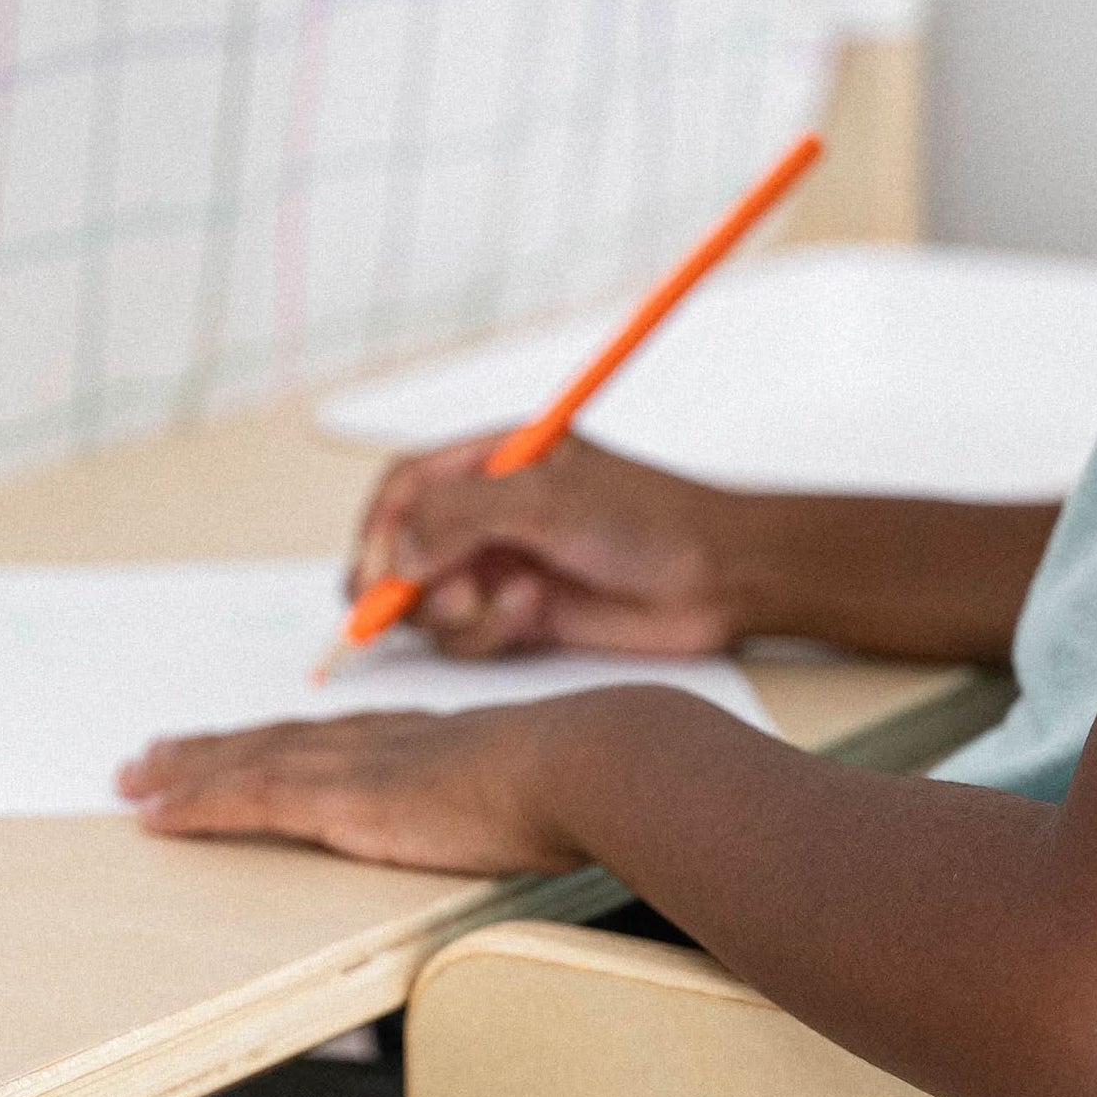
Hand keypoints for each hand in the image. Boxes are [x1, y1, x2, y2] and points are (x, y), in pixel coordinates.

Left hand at [116, 701, 595, 875]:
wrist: (584, 763)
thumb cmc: (584, 779)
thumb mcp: (542, 788)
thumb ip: (518, 800)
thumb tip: (533, 820)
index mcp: (419, 741)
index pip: (325, 739)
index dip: (272, 743)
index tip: (234, 748)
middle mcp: (375, 742)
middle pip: (271, 741)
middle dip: (207, 752)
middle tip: (150, 759)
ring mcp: (354, 767)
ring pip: (244, 765)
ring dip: (182, 776)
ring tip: (134, 782)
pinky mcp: (343, 799)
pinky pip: (247, 801)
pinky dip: (197, 806)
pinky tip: (158, 817)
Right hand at [352, 435, 752, 657]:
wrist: (719, 580)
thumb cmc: (651, 520)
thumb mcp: (547, 500)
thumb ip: (461, 516)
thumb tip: (393, 556)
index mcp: (491, 459)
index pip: (404, 487)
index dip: (378, 528)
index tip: (376, 570)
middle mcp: (488, 513)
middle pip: (401, 550)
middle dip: (407, 583)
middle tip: (435, 600)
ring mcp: (501, 565)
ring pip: (428, 602)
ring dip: (458, 613)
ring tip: (514, 601)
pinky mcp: (518, 615)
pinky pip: (465, 637)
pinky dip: (488, 633)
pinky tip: (534, 615)